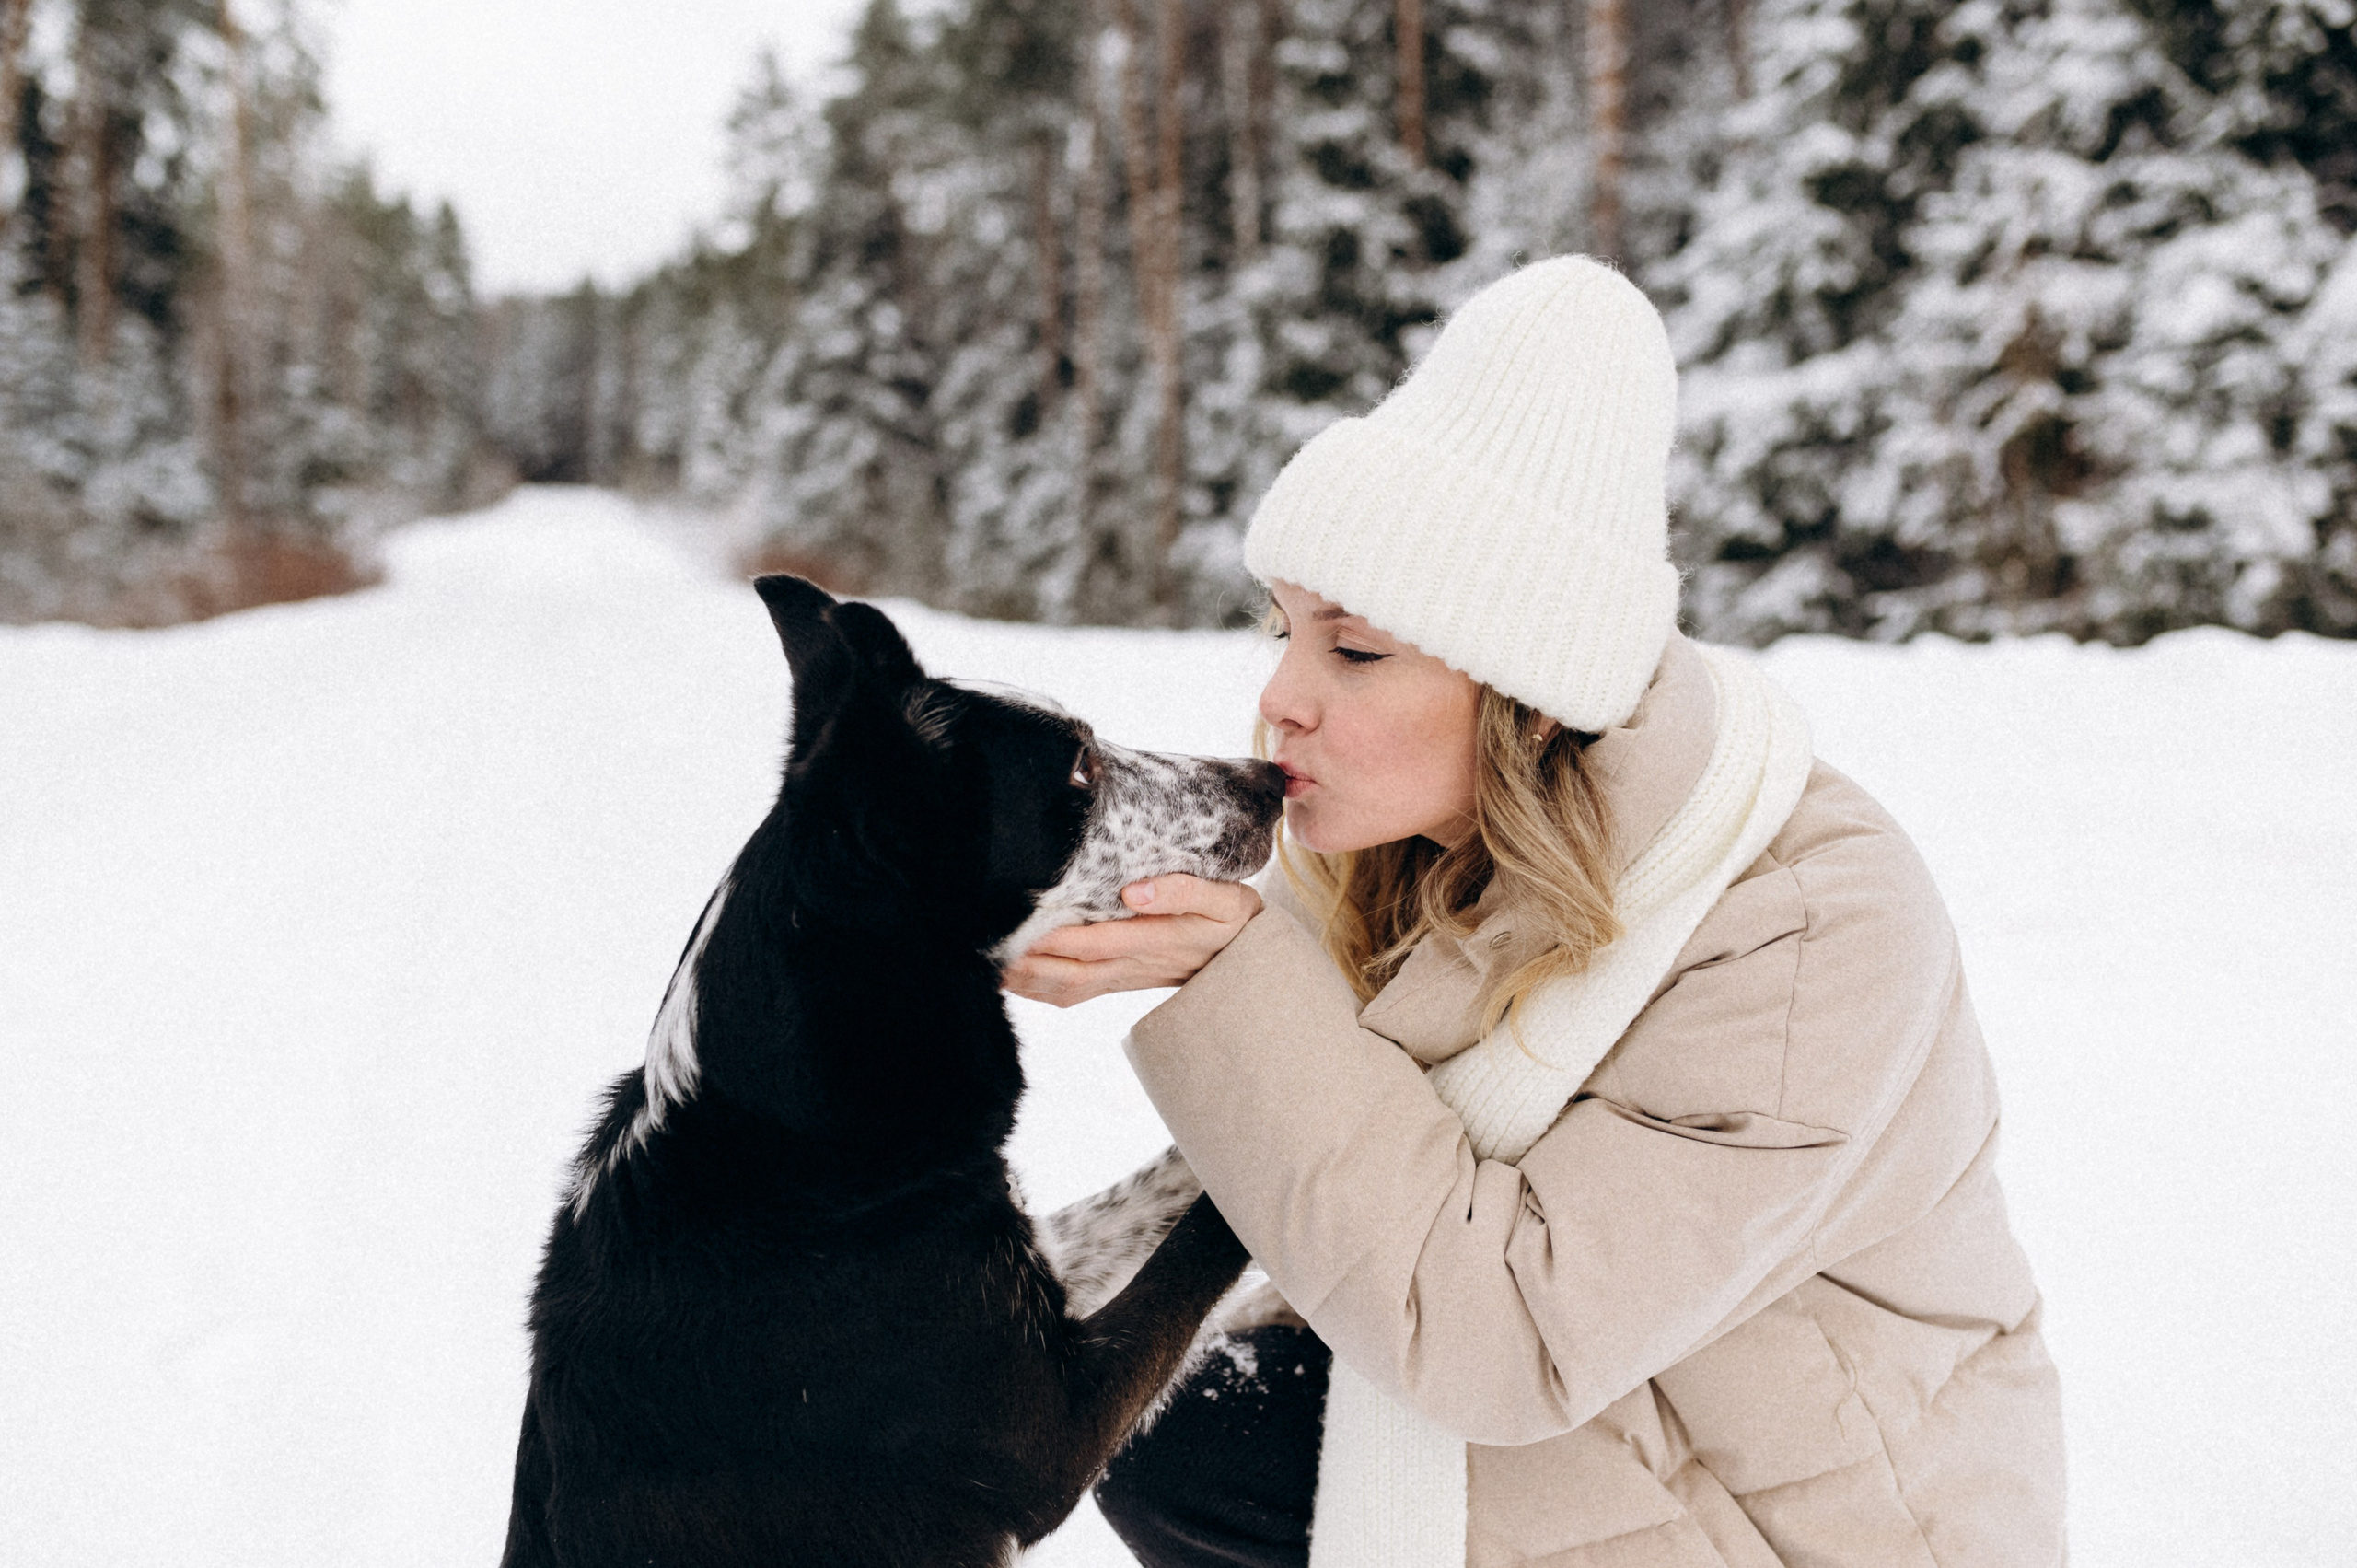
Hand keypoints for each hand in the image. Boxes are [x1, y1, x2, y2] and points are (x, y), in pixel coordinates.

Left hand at [1000, 874, 1262, 1008]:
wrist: (1252, 959)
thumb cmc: (1236, 922)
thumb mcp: (1226, 899)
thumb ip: (1184, 890)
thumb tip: (1134, 890)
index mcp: (1156, 940)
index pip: (1096, 941)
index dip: (1056, 938)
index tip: (1021, 926)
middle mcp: (1134, 964)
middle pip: (1071, 971)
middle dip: (1028, 962)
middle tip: (987, 947)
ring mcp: (1125, 977)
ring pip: (1068, 986)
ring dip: (1028, 980)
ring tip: (988, 966)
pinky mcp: (1121, 980)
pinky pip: (1075, 991)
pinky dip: (1041, 989)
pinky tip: (1014, 978)